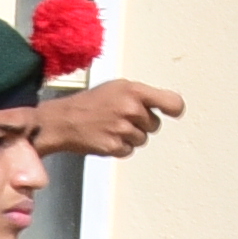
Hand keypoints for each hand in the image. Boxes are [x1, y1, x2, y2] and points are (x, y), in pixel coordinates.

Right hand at [37, 78, 186, 159]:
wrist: (63, 120)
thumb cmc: (91, 102)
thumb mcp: (118, 87)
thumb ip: (142, 95)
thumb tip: (168, 105)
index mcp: (134, 91)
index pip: (171, 102)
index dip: (174, 109)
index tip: (172, 113)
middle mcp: (131, 109)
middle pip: (155, 125)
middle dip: (142, 123)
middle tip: (121, 118)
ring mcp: (123, 129)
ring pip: (142, 139)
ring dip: (130, 136)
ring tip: (111, 127)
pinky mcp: (115, 146)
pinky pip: (129, 150)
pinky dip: (120, 146)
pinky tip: (106, 137)